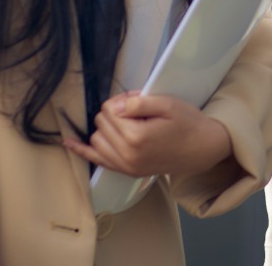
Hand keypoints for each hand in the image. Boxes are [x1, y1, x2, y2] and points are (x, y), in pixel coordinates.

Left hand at [63, 91, 233, 177]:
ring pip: (97, 139)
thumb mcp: (168, 104)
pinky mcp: (126, 171)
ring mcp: (125, 166)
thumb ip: (138, 102)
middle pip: (101, 123)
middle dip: (114, 112)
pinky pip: (97, 161)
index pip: (109, 110)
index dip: (122, 100)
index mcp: (135, 136)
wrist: (202, 148)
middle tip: (137, 110)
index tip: (137, 100)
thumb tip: (115, 105)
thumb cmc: (188, 123)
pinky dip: (81, 151)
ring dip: (106, 128)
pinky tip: (69, 143)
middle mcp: (126, 155)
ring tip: (129, 122)